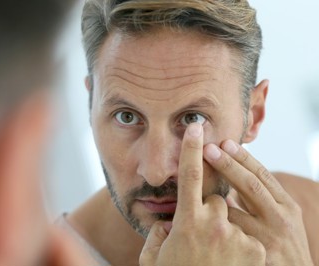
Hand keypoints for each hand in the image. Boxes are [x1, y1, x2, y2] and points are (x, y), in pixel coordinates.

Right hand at [140, 123, 265, 265]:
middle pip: (215, 199)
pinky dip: (238, 244)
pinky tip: (228, 263)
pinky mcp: (256, 250)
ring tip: (213, 255)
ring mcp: (238, 237)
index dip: (192, 149)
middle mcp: (214, 224)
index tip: (196, 127)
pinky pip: (245, 234)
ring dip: (222, 229)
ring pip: (230, 216)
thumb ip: (157, 233)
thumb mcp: (153, 258)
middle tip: (200, 235)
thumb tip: (167, 221)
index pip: (191, 176)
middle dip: (208, 210)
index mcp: (187, 222)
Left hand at [203, 140, 313, 265]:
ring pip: (235, 211)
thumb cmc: (281, 246)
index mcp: (286, 205)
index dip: (243, 158)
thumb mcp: (279, 219)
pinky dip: (215, 224)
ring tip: (196, 177)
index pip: (262, 175)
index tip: (224, 143)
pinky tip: (199, 219)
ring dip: (214, 196)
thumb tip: (229, 182)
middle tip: (208, 148)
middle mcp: (282, 218)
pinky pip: (229, 234)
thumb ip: (256, 202)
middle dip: (228, 165)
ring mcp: (270, 237)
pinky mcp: (258, 254)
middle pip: (251, 185)